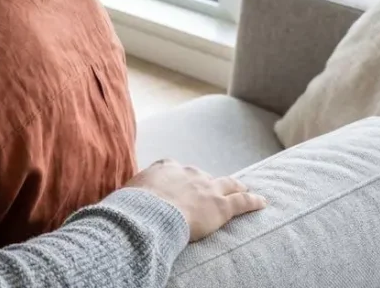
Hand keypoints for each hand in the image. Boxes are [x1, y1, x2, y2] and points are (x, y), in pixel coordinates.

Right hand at [126, 159, 266, 241]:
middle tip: (211, 187)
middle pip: (201, 175)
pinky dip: (254, 200)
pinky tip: (263, 202)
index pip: (172, 166)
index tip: (177, 178)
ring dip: (236, 186)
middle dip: (206, 181)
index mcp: (163, 168)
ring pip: (227, 184)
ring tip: (244, 188)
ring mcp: (206, 188)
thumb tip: (116, 203)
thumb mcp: (125, 194)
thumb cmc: (133, 206)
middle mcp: (187, 173)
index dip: (177, 174)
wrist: (150, 213)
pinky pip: (243, 201)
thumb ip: (127, 195)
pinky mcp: (221, 205)